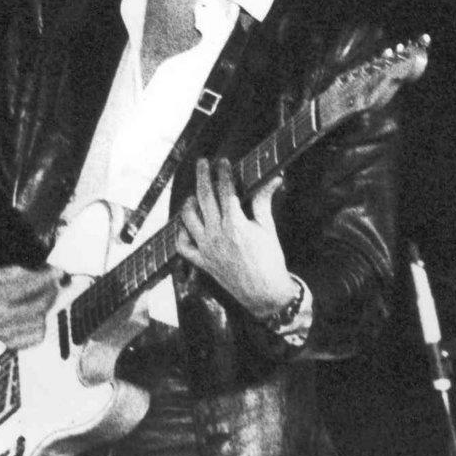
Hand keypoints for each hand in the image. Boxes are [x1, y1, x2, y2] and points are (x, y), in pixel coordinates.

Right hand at [0, 264, 66, 348]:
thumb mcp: (0, 271)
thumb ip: (25, 274)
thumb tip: (51, 276)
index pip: (26, 287)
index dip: (45, 278)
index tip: (58, 272)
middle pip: (37, 306)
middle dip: (51, 291)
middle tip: (56, 282)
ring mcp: (3, 334)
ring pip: (40, 321)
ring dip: (47, 307)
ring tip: (44, 296)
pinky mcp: (10, 343)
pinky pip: (37, 337)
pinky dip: (42, 324)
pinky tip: (38, 313)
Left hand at [177, 158, 298, 317]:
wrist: (265, 294)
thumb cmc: (270, 260)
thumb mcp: (268, 228)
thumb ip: (264, 201)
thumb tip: (275, 178)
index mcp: (235, 224)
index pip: (225, 190)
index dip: (223, 172)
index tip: (222, 161)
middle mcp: (216, 234)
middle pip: (204, 197)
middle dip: (202, 176)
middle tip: (201, 163)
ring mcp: (206, 248)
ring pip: (188, 218)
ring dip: (188, 203)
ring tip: (193, 194)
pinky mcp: (202, 262)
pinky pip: (183, 246)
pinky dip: (180, 233)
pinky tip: (186, 224)